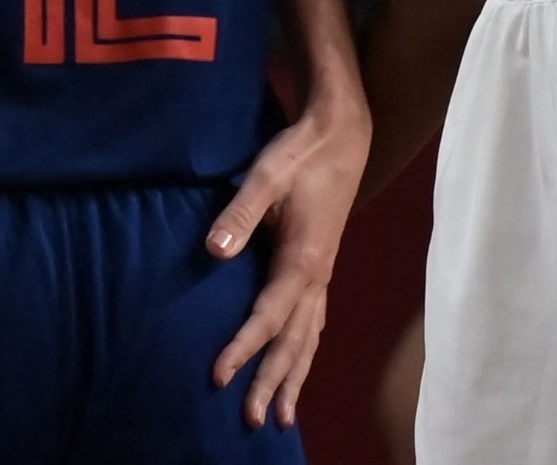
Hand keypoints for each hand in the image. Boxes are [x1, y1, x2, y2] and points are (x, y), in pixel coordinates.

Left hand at [205, 86, 373, 429]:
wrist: (341, 135)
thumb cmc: (300, 153)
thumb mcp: (267, 175)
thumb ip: (239, 212)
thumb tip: (215, 251)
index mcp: (302, 262)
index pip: (267, 319)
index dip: (243, 349)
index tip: (219, 376)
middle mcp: (316, 277)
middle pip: (293, 343)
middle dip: (272, 382)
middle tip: (254, 420)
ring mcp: (322, 275)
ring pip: (308, 339)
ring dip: (293, 377)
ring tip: (282, 416)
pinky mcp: (321, 266)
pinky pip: (314, 323)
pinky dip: (305, 352)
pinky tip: (300, 363)